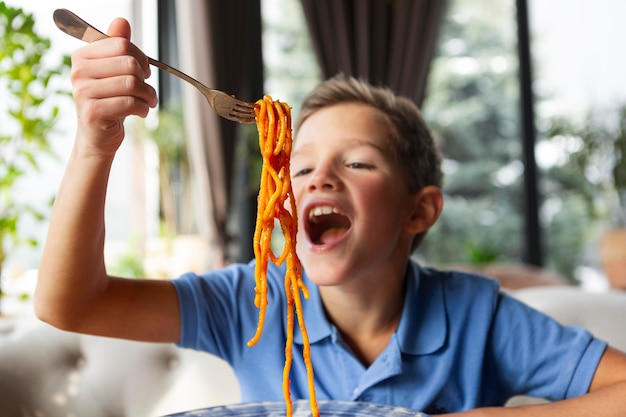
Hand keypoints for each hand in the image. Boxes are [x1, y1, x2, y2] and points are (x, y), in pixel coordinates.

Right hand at [71, 17, 157, 155]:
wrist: (98, 136)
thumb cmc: (109, 101)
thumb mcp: (114, 71)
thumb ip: (117, 46)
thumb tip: (121, 22)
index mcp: (82, 56)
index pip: (121, 44)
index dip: (140, 58)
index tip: (143, 71)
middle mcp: (78, 72)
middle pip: (129, 63)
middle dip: (146, 79)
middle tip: (147, 90)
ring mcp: (83, 93)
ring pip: (132, 84)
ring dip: (148, 95)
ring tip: (148, 102)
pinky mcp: (93, 112)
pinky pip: (130, 103)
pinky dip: (143, 108)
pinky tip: (141, 112)